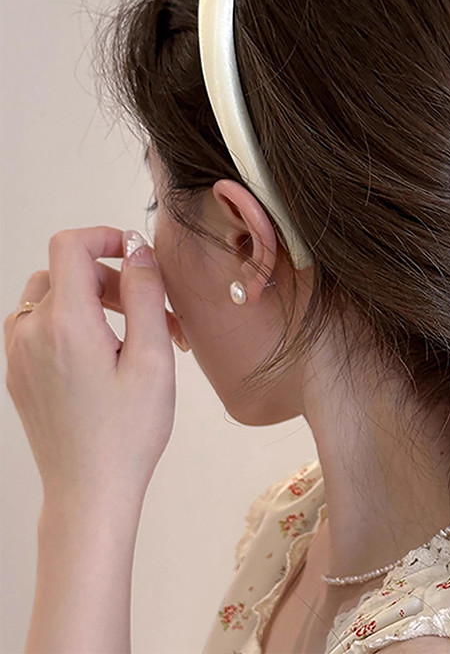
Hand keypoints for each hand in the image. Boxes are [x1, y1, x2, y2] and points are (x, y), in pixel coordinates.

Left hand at [4, 226, 177, 507]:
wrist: (90, 491)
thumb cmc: (129, 432)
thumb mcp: (153, 357)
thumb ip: (145, 294)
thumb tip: (136, 248)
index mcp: (65, 324)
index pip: (70, 246)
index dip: (104, 237)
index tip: (136, 255)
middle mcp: (30, 333)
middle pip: (65, 271)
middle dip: (111, 279)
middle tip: (153, 313)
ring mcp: (17, 354)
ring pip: (50, 296)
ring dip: (90, 299)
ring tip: (131, 334)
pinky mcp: (18, 373)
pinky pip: (39, 325)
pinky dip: (72, 322)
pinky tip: (103, 354)